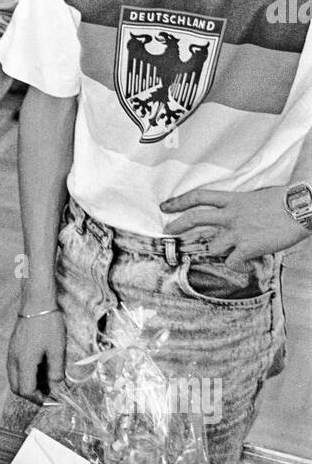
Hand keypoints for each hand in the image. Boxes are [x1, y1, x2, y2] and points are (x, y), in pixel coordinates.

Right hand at [6, 310, 65, 399]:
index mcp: (24, 362)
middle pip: (17, 387)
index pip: (26, 390)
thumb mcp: (57, 349)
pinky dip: (24, 374)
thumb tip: (54, 385)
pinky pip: (14, 368)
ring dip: (27, 384)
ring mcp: (11, 353)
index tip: (52, 399)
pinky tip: (38, 368)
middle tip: (47, 392)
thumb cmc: (48, 324)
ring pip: (14, 378)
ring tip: (44, 381)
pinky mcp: (12, 348)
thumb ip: (56, 371)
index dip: (39, 398)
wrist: (36, 303)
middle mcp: (13, 360)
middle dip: (31, 394)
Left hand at [160, 186, 310, 261]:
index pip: (200, 197)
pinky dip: (236, 266)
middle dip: (177, 225)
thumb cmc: (287, 200)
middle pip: (196, 218)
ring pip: (212, 247)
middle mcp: (232, 215)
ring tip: (228, 252)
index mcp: (234, 199)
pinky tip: (244, 265)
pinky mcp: (248, 247)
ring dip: (217, 252)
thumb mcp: (259, 196)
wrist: (303, 208)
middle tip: (167, 231)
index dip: (179, 201)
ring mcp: (238, 231)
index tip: (165, 205)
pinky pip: (231, 262)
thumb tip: (239, 209)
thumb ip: (244, 204)